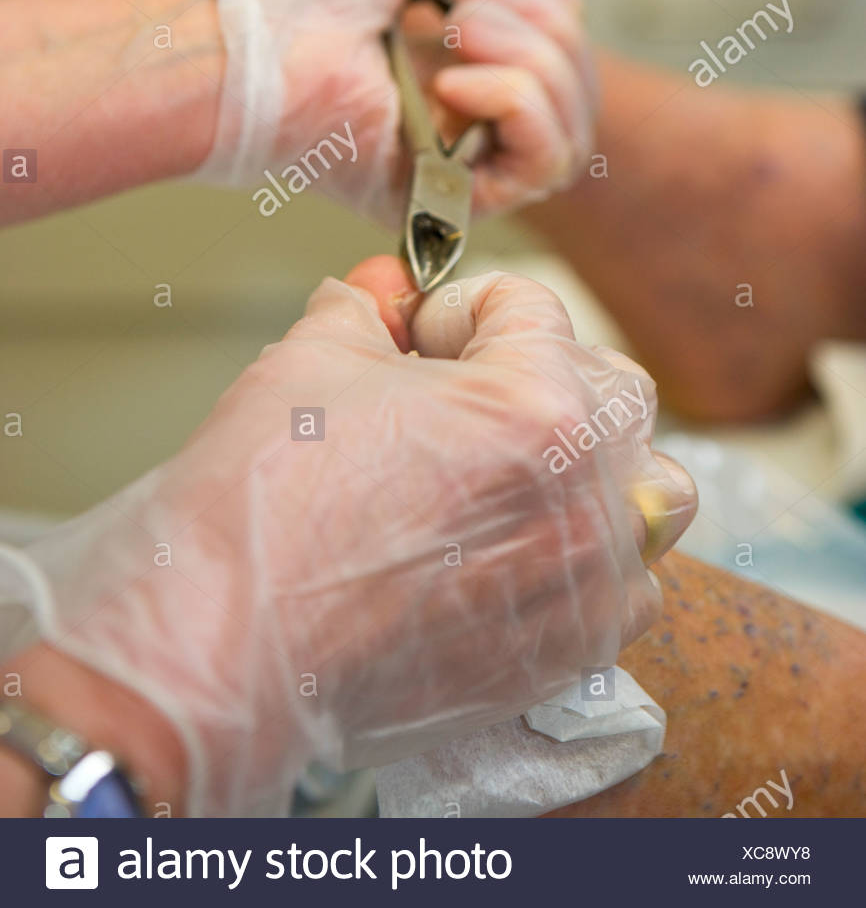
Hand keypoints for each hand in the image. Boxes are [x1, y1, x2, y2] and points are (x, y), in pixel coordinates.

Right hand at [0, 259, 694, 815]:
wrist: (224, 649)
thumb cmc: (259, 516)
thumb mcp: (310, 361)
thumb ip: (366, 312)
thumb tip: (378, 294)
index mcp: (536, 406)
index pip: (530, 307)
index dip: (461, 305)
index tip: (417, 330)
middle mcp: (586, 495)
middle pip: (613, 389)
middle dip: (540, 368)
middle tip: (460, 384)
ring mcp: (586, 581)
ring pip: (655, 490)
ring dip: (599, 461)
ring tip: (522, 461)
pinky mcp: (568, 651)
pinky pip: (628, 585)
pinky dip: (590, 553)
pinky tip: (520, 547)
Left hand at [56, 0, 594, 222]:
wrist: (243, 30)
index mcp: (451, 55)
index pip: (559, 35)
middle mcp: (464, 112)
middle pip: (575, 72)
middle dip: (540, 14)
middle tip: (461, 5)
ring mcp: (460, 159)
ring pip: (573, 114)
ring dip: (530, 51)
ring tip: (454, 33)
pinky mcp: (449, 200)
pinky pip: (548, 158)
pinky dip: (519, 100)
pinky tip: (455, 81)